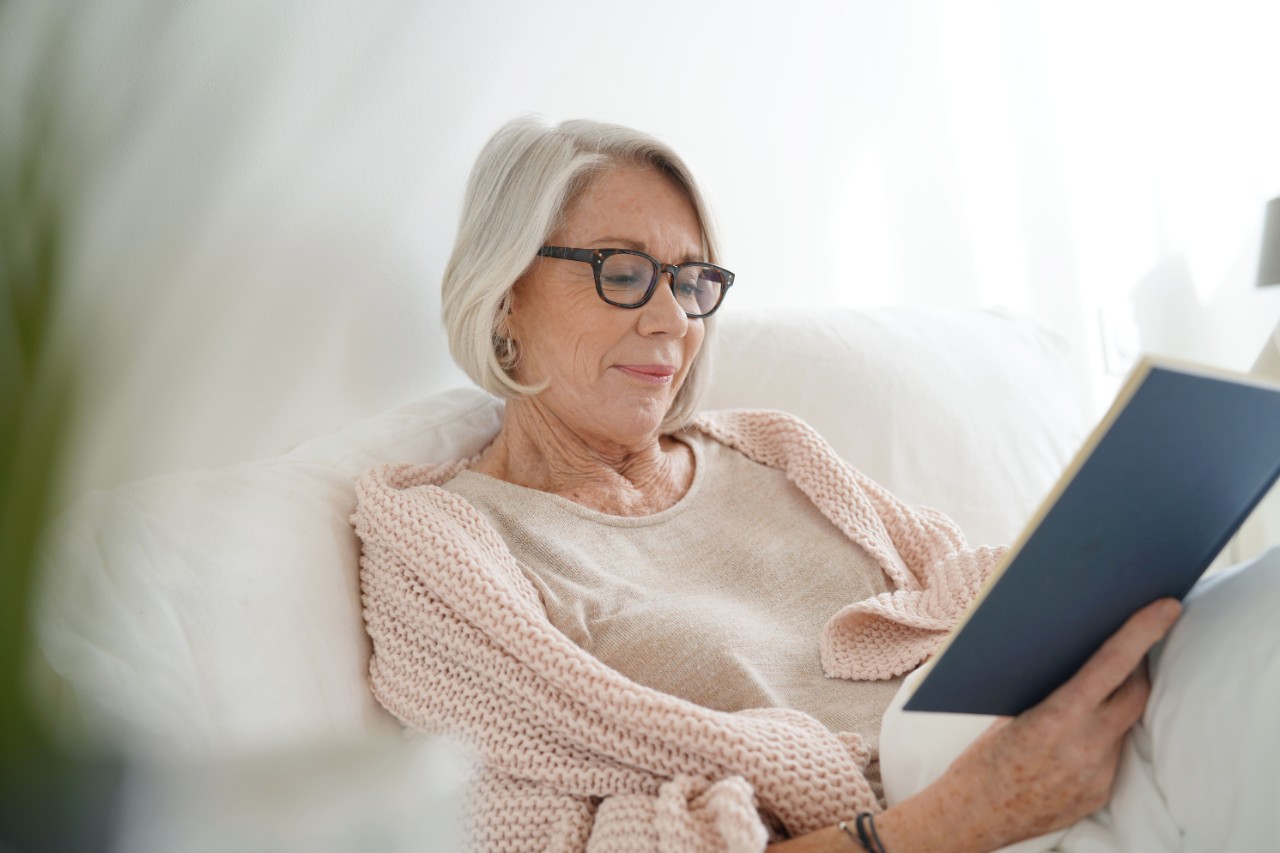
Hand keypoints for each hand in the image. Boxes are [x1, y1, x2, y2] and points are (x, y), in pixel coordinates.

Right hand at [876, 597, 1181, 852]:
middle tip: (1133, 644)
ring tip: (1091, 693)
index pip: (1112, 665)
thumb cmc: (980, 758)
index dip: (1142, 632)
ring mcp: (1097, 774)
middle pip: (1135, 692)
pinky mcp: (1100, 793)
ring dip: (1114, 704)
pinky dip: (1100, 736)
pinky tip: (1075, 737)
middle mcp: (1086, 747)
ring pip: (1124, 723)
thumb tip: (1079, 657)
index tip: (1167, 607)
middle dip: (1138, 666)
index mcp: (1056, 718)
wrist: (973, 817)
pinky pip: (1113, 753)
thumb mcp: (1009, 712)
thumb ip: (1051, 690)